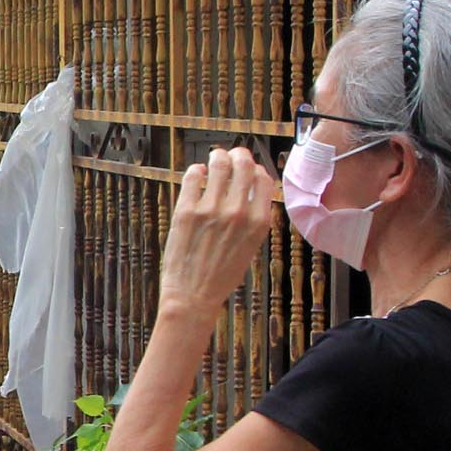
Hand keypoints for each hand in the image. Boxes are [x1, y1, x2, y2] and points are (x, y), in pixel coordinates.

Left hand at [160, 147, 276, 322]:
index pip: (264, 179)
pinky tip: (196, 174)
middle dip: (238, 155)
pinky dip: (196, 170)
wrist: (193, 295)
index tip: (249, 168)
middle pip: (244, 165)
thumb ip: (253, 218)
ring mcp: (211, 210)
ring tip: (214, 158)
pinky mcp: (186, 211)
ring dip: (217, 156)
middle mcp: (238, 213)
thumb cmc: (221, 275)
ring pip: (218, 164)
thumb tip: (250, 190)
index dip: (257, 169)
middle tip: (231, 155)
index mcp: (259, 223)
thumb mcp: (250, 247)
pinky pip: (193, 176)